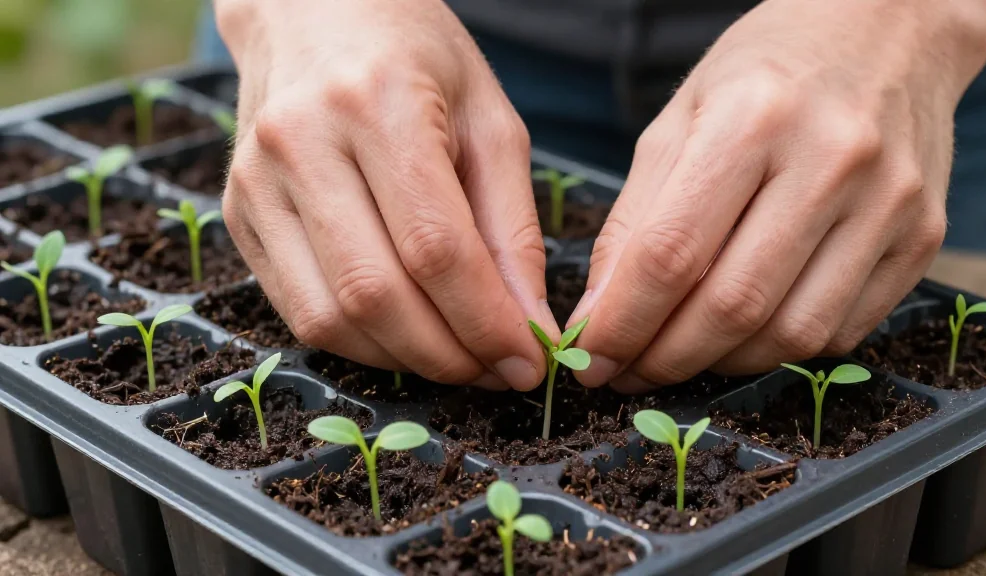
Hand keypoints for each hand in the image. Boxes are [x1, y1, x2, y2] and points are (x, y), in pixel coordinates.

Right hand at [215, 0, 557, 389]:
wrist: (314, 14)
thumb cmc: (417, 59)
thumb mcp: (491, 123)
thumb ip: (512, 228)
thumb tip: (528, 328)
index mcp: (377, 103)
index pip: (435, 248)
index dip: (487, 322)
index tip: (529, 362)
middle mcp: (302, 142)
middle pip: (376, 293)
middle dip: (449, 354)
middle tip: (496, 370)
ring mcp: (256, 182)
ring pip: (330, 317)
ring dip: (405, 360)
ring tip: (457, 357)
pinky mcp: (238, 215)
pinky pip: (298, 312)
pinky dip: (360, 344)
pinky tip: (405, 337)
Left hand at [569, 0, 985, 391]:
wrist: (888, 31)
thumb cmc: (765, 72)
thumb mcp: (679, 121)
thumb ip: (634, 221)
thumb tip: (599, 317)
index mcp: (754, 118)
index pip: (672, 253)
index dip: (622, 322)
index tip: (590, 358)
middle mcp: (833, 161)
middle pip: (733, 305)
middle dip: (664, 358)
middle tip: (629, 371)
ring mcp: (889, 204)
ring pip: (792, 334)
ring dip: (721, 364)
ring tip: (683, 353)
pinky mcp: (923, 238)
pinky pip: (841, 331)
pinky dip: (780, 350)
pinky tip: (746, 334)